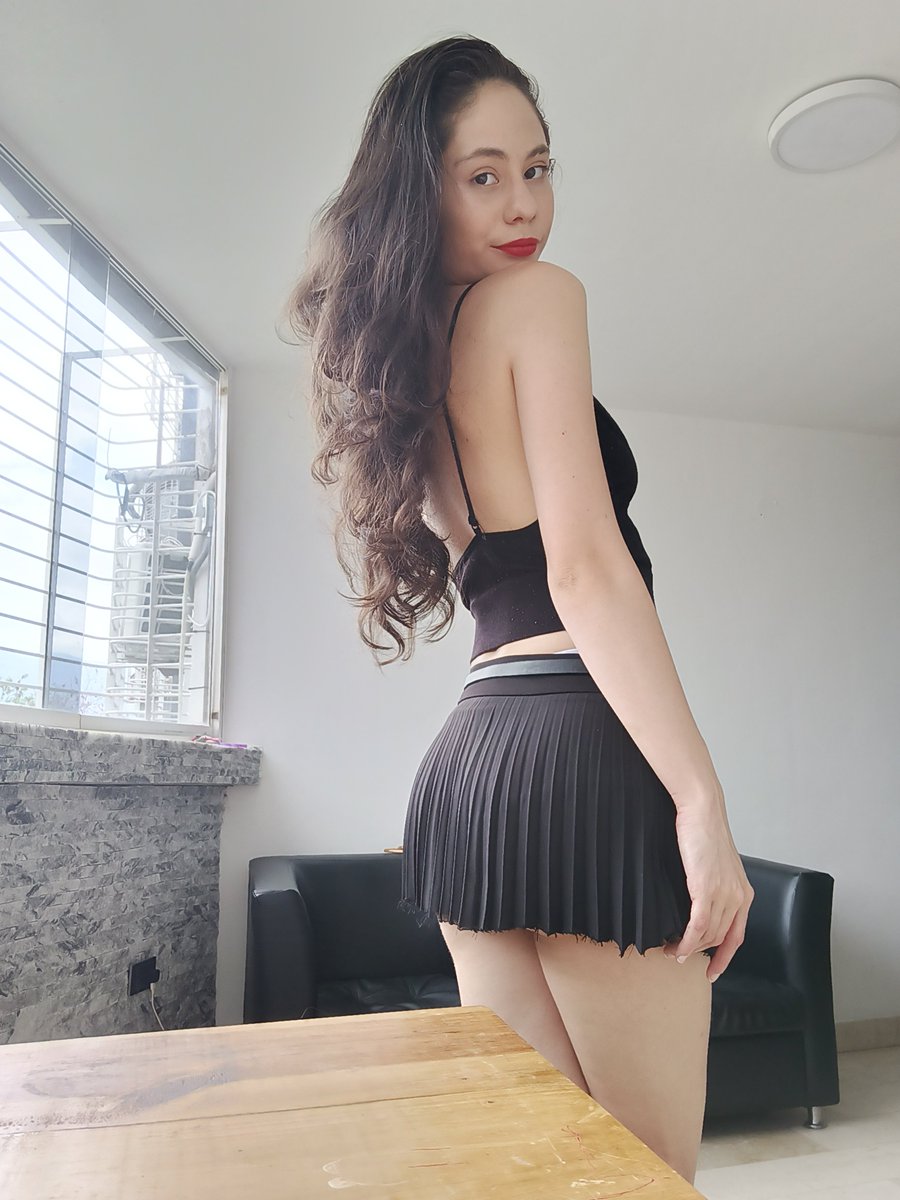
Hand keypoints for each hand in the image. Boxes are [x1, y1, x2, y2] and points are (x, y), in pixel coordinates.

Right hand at [663, 793, 754, 982]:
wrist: (702, 810)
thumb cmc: (704, 832)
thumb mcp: (716, 864)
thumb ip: (714, 885)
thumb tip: (698, 903)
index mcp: (744, 893)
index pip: (737, 936)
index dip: (725, 957)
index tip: (712, 971)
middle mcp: (739, 897)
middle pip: (719, 938)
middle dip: (698, 953)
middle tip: (677, 955)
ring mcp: (724, 894)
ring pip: (708, 935)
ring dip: (687, 948)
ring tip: (670, 950)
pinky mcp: (707, 889)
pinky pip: (697, 926)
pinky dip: (685, 940)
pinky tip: (674, 945)